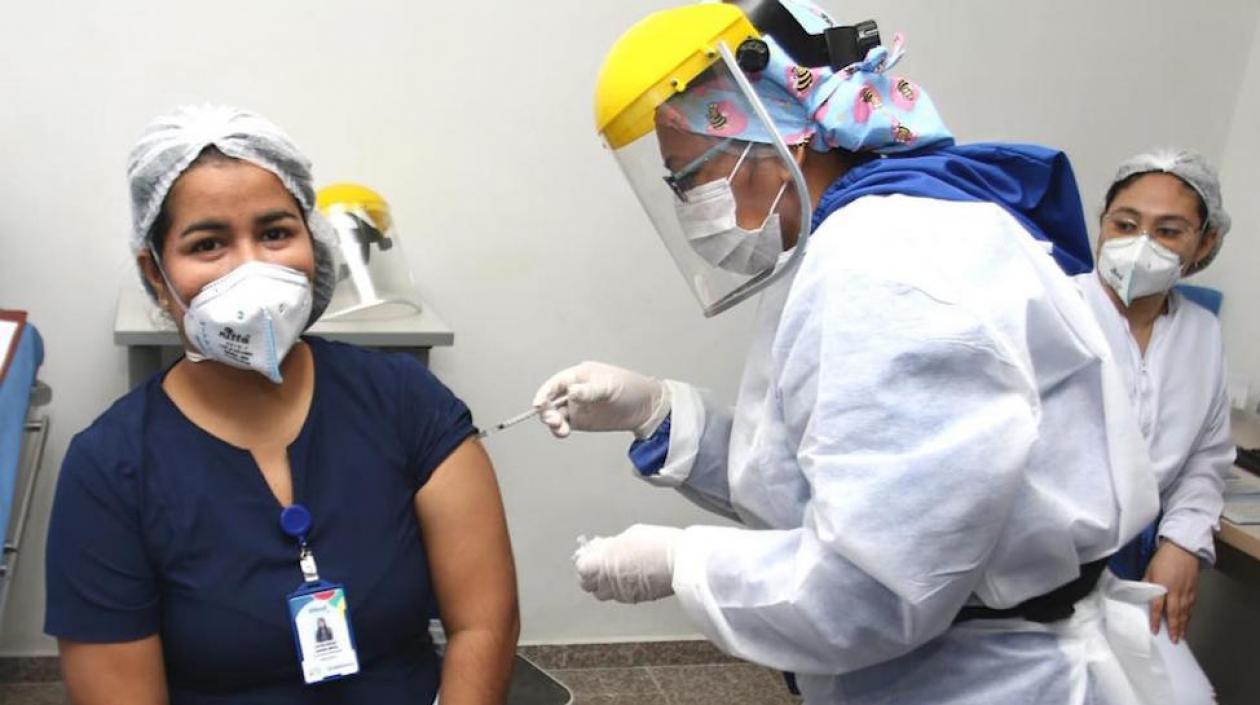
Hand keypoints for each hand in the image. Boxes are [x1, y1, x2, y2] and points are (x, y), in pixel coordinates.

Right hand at [533, 362, 669, 437]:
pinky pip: (563, 426)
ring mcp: (576, 407)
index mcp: (579, 376)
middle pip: (551, 400)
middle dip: (547, 410)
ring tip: (561, 428)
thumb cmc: (630, 388)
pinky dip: (559, 430)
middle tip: (553, 419)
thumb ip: (590, 390)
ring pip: (554, 414)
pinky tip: (563, 432)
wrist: (645, 408)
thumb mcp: (610, 386)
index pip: (556, 383)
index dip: (545, 392)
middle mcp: (574, 391)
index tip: (539, 403)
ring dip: (552, 422)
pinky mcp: (580, 421)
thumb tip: (571, 391)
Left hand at [573, 524, 681, 603]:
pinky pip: (621, 596)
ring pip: (605, 594)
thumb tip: (606, 548)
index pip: (582, 569)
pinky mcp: (637, 598)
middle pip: (589, 586)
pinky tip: (631, 577)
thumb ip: (613, 545)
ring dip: (606, 584)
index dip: (586, 562)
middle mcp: (610, 580)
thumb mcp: (631, 534)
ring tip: (617, 570)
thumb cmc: (659, 544)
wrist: (682, 561)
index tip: (591, 555)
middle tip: (600, 565)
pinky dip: (622, 588)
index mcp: (605, 561)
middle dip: (592, 576)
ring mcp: (622, 592)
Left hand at [1144, 540, 1200, 642]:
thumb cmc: (1164, 557)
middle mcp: (1175, 590)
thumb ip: (1146, 584)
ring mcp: (1186, 591)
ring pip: (1185, 612)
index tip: (1155, 631)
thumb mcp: (1149, 570)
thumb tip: (1141, 595)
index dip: (1155, 620)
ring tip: (1181, 636)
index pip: (1157, 607)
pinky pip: (1192, 606)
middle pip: (1174, 613)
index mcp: (1162, 585)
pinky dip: (1189, 616)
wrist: (1183, 548)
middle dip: (1174, 628)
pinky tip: (1187, 622)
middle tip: (1174, 640)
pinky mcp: (1194, 589)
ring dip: (1183, 625)